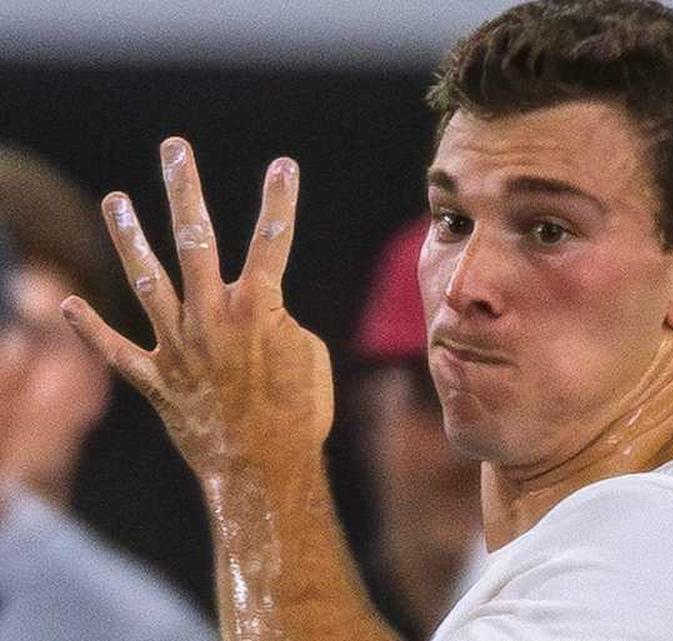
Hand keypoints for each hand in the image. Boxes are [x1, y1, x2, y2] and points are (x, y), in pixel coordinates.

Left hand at [61, 137, 332, 479]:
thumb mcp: (307, 355)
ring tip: (115, 200)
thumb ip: (276, 321)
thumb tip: (254, 313)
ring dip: (129, 238)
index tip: (283, 165)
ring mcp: (178, 347)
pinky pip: (117, 351)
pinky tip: (69, 304)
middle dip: (185, 190)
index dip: (280, 201)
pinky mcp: (156, 381)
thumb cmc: (299, 413)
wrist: (264, 470)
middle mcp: (210, 318)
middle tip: (174, 149)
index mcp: (257, 309)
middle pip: (195, 241)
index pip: (272, 243)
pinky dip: (91, 330)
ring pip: (146, 281)